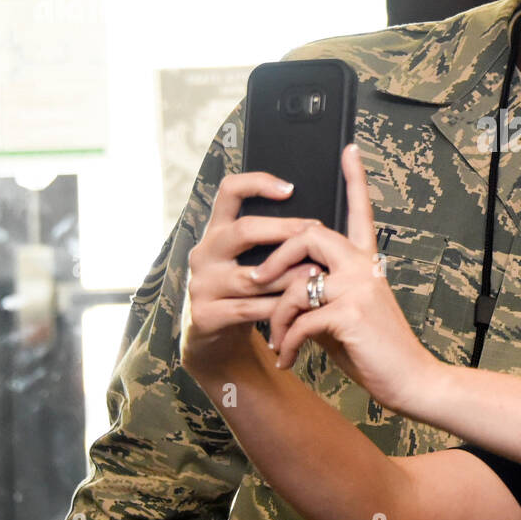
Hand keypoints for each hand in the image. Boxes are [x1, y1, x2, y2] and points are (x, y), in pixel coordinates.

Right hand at [180, 172, 319, 372]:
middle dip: (284, 230)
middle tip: (316, 232)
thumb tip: (318, 222)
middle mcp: (204, 252)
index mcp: (217, 231)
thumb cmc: (244, 290)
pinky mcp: (206, 315)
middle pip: (243, 231)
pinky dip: (279, 307)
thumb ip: (270, 240)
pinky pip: (249, 309)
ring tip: (318, 272)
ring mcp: (202, 285)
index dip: (257, 183)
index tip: (291, 188)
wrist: (214, 336)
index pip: (228, 191)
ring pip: (252, 276)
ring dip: (288, 274)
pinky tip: (301, 305)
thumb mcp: (249, 259)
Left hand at [257, 145, 439, 412]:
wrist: (409, 379)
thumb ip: (321, 292)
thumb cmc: (375, 349)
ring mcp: (358, 287)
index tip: (349, 149)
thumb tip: (285, 289)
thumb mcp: (345, 314)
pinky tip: (288, 359)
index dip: (355, 179)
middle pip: (309, 235)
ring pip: (294, 286)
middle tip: (257, 282)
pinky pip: (299, 320)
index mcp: (367, 262)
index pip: (360, 211)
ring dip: (275, 318)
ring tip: (276, 342)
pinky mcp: (350, 313)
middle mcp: (364, 266)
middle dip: (275, 258)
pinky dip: (287, 342)